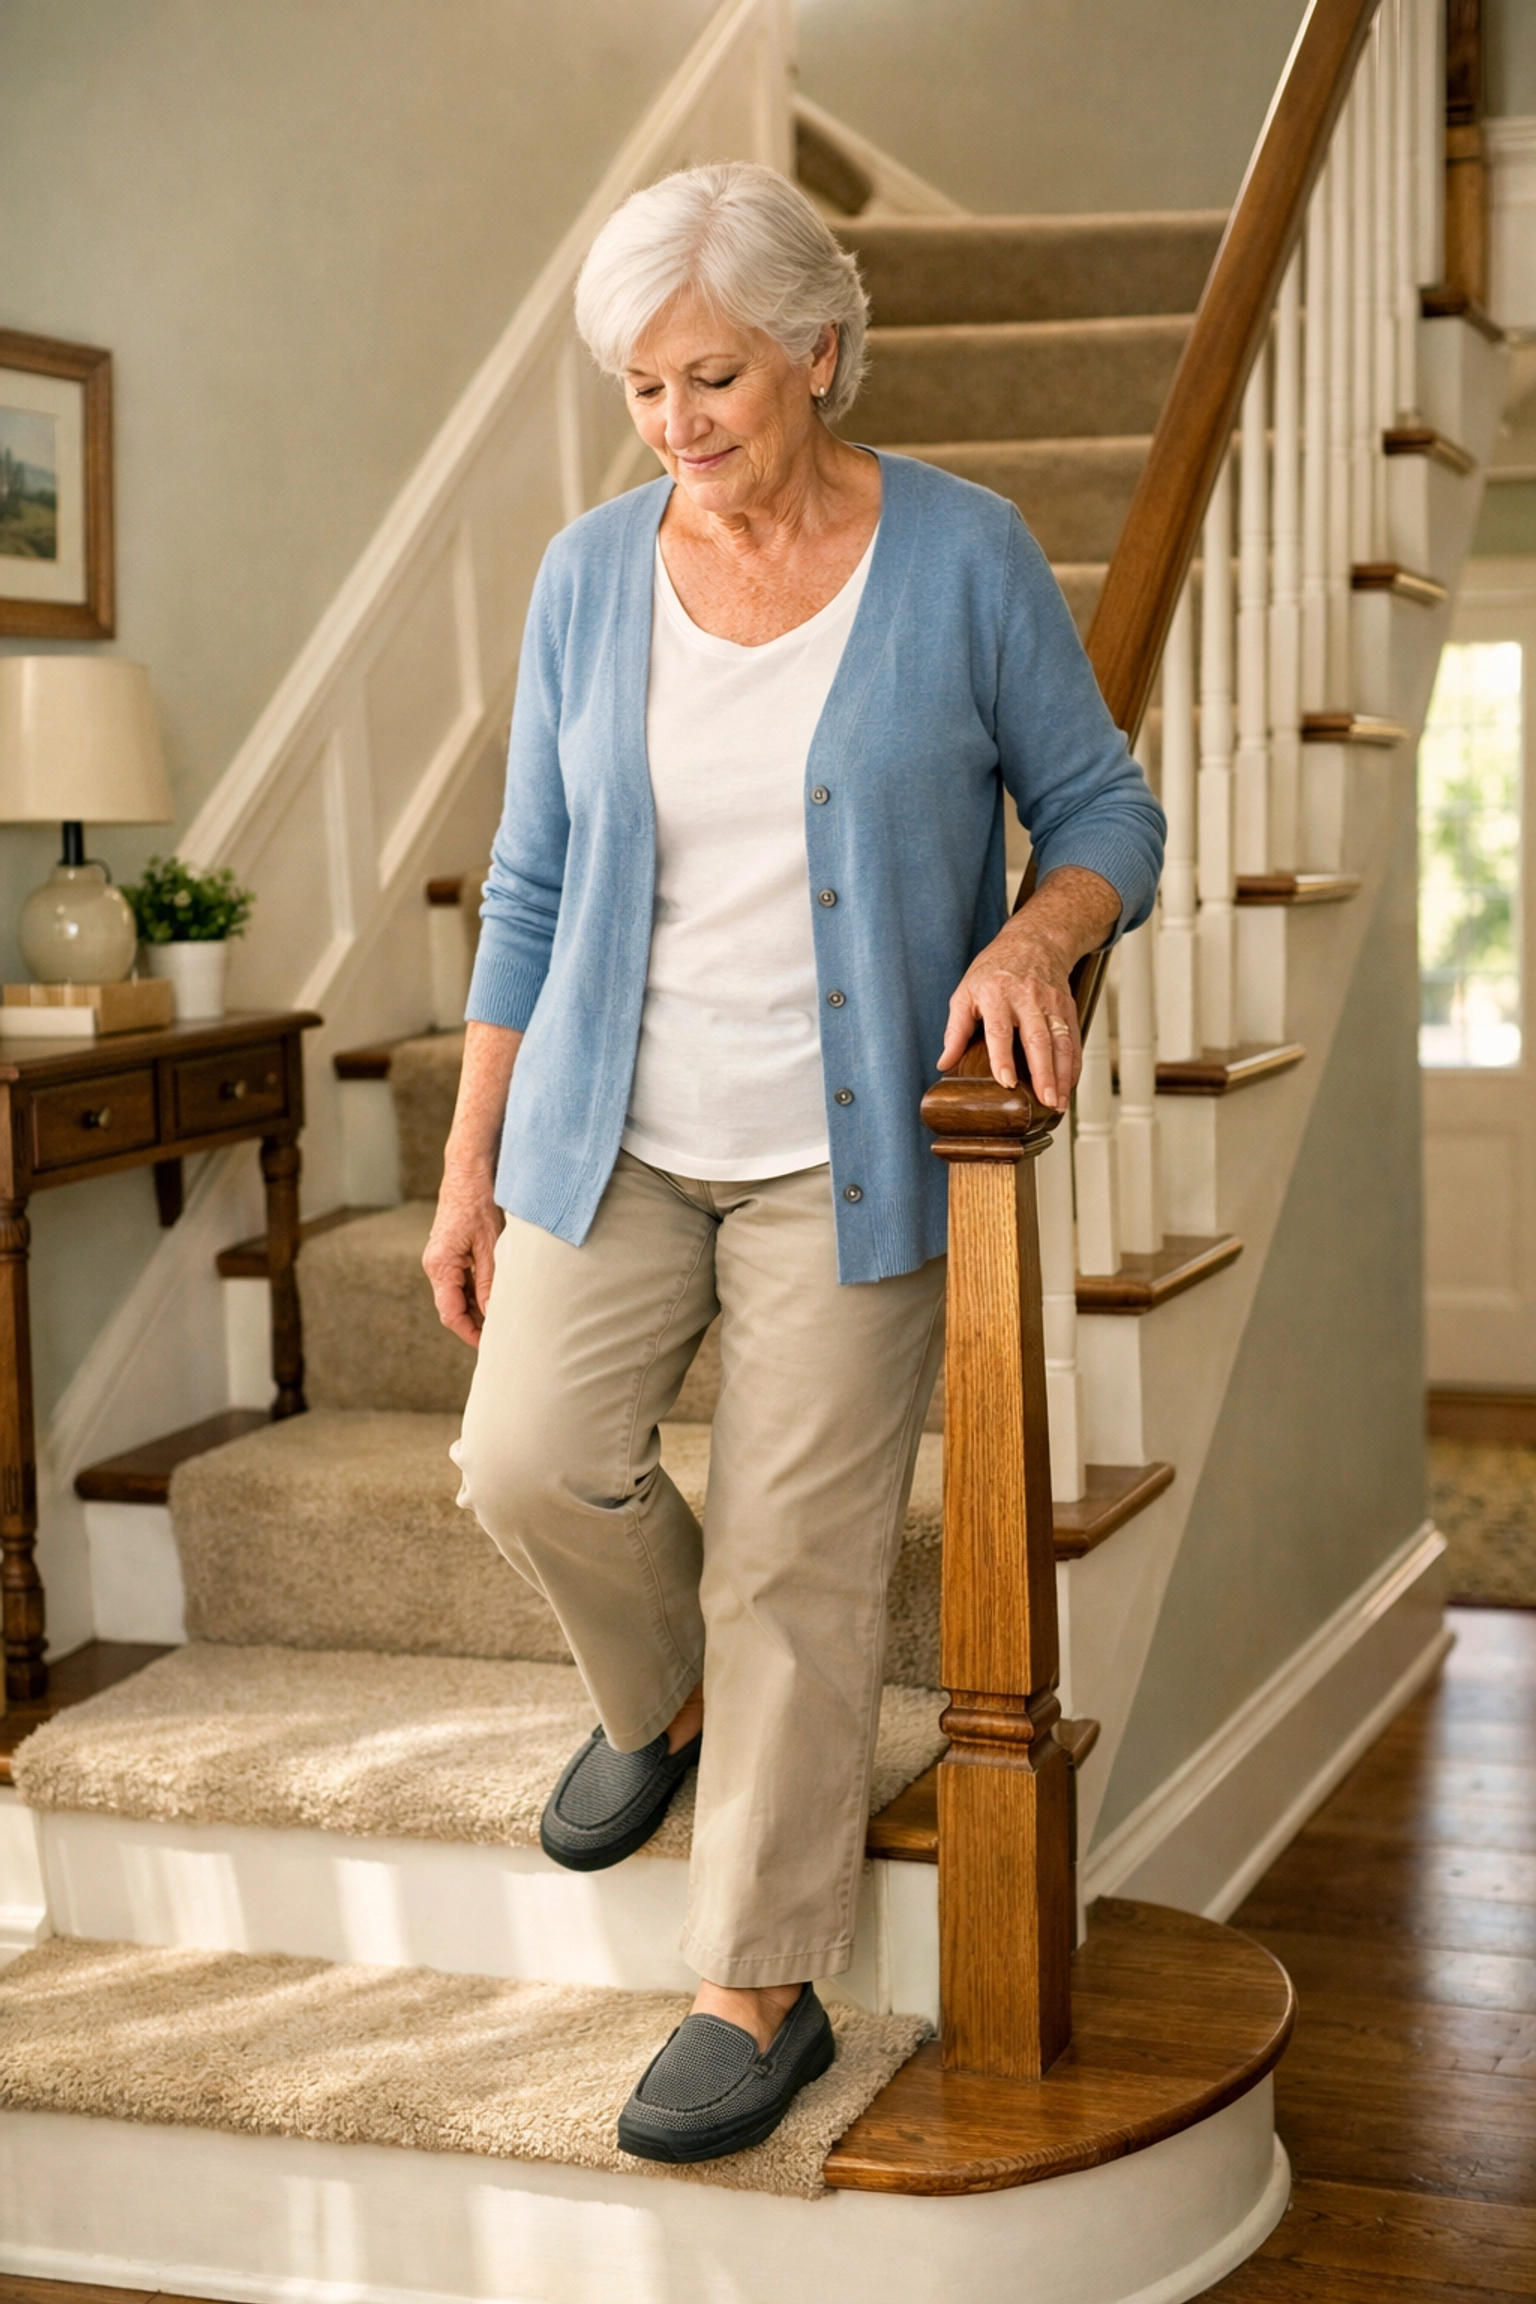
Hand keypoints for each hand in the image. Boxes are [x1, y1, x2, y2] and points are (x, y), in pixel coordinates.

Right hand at [422, 1166, 503, 1346]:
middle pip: (452, 1307)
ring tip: (503, 1317)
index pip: (450, 1313)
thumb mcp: (490, 1245)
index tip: (490, 1345)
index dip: (470, 1333)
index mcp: (440, 1266)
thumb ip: (490, 1282)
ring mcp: (441, 1258)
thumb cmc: (479, 1200)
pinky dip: (475, 1291)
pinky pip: (460, 1280)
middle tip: (502, 1334)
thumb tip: (493, 1313)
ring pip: (457, 1294)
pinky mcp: (450, 1251)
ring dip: (476, 1307)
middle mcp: (435, 1264)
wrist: (469, 1169)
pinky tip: (495, 1294)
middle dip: (475, 1323)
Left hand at [936, 864, 1121, 1108]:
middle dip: (1043, 1072)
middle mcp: (1027, 998)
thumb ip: (955, 1029)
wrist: (1033, 941)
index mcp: (997, 994)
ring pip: (1060, 1042)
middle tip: (1044, 1100)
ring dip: (1062, 1075)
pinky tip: (1069, 1086)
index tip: (1007, 1082)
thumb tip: (944, 1063)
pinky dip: (1073, 1065)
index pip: (1000, 1030)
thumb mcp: (965, 992)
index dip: (1002, 1057)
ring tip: (1057, 1102)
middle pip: (1038, 1039)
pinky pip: (1073, 1040)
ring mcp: (1051, 1003)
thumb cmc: (994, 970)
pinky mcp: (1068, 1008)